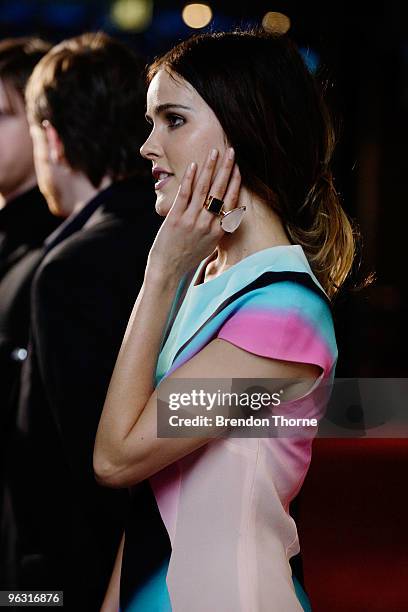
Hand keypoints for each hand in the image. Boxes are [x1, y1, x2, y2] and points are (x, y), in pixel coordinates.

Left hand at [146, 147, 240, 282]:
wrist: (169, 270)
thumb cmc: (189, 256)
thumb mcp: (210, 244)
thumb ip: (219, 227)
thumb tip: (228, 213)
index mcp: (218, 231)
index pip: (230, 201)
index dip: (235, 182)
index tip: (239, 167)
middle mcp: (207, 224)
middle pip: (219, 191)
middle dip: (226, 169)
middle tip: (231, 151)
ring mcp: (191, 221)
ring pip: (203, 189)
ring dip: (210, 168)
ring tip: (214, 152)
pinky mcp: (175, 218)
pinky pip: (185, 194)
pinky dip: (190, 179)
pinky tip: (194, 165)